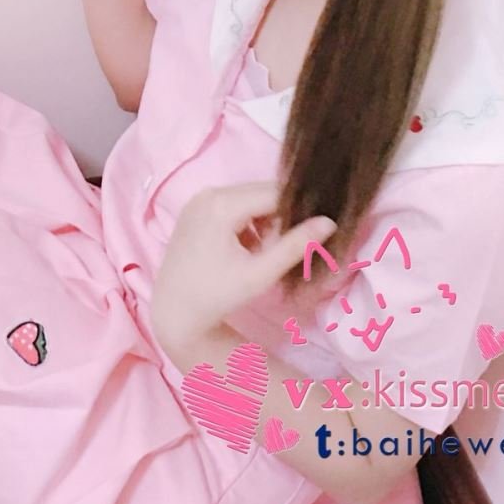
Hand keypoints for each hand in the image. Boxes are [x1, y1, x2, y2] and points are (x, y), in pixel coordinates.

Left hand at [151, 181, 336, 360]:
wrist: (174, 310)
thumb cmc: (218, 295)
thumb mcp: (261, 273)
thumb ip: (295, 246)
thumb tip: (329, 221)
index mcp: (222, 204)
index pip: (275, 193)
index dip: (299, 209)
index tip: (316, 228)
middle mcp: (208, 192)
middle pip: (262, 193)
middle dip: (281, 215)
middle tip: (291, 245)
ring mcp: (199, 199)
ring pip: (249, 198)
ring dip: (265, 219)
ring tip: (265, 252)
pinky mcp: (196, 208)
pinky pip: (233, 205)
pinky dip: (247, 221)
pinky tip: (248, 249)